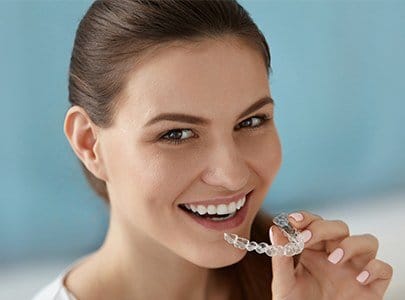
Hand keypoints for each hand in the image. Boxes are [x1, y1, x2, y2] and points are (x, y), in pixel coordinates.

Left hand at [270, 211, 392, 299]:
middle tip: (307, 238)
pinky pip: (384, 269)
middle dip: (324, 228)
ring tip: (334, 259)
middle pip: (340, 227)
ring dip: (351, 244)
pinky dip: (375, 269)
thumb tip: (276, 229)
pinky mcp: (371, 287)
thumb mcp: (284, 282)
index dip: (307, 218)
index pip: (314, 224)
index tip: (294, 220)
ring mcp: (355, 269)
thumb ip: (281, 257)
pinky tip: (359, 278)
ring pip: (368, 241)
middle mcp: (335, 255)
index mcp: (313, 251)